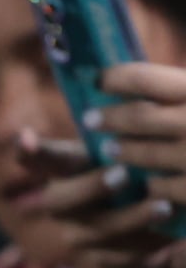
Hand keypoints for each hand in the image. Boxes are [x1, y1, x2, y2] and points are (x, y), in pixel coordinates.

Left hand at [94, 60, 185, 202]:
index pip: (145, 80)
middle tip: (91, 119)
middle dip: (110, 118)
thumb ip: (183, 91)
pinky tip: (146, 184)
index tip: (99, 80)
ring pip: (142, 155)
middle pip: (138, 118)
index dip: (116, 78)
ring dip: (123, 152)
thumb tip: (133, 80)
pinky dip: (149, 186)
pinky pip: (159, 189)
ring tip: (110, 149)